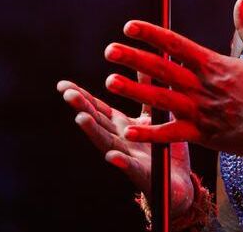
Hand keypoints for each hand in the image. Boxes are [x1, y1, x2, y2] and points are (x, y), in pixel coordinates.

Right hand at [55, 80, 194, 214]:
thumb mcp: (156, 114)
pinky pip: (132, 168)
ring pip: (107, 143)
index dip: (81, 97)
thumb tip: (141, 59)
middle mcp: (120, 141)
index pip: (98, 109)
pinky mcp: (143, 175)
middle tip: (67, 93)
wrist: (180, 184)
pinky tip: (112, 156)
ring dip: (93, 131)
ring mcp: (129, 158)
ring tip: (81, 118)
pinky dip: (121, 162)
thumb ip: (146, 90)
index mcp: (123, 126)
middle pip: (98, 122)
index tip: (62, 85)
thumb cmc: (165, 147)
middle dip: (82, 107)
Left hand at [103, 0, 242, 161]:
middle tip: (110, 51)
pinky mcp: (203, 135)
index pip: (176, 44)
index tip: (130, 26)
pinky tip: (130, 130)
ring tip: (110, 82)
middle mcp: (203, 87)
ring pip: (161, 99)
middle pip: (162, 69)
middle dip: (133, 58)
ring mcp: (201, 112)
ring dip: (134, 90)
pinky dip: (150, 133)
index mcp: (214, 65)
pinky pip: (171, 134)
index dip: (151, 34)